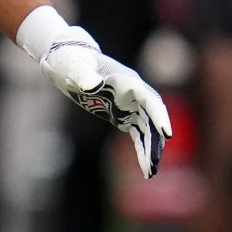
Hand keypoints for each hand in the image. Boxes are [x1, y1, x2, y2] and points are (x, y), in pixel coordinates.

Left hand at [38, 38, 171, 176]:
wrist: (65, 58)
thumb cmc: (69, 59)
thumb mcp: (72, 66)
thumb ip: (83, 75)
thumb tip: (92, 86)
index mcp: (125, 80)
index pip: (149, 99)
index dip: (159, 116)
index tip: (166, 134)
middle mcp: (132, 92)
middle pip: (151, 118)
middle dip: (155, 140)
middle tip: (155, 164)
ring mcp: (127, 103)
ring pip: (146, 128)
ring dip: (150, 148)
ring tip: (151, 172)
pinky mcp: (119, 113)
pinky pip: (136, 132)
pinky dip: (141, 148)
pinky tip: (145, 166)